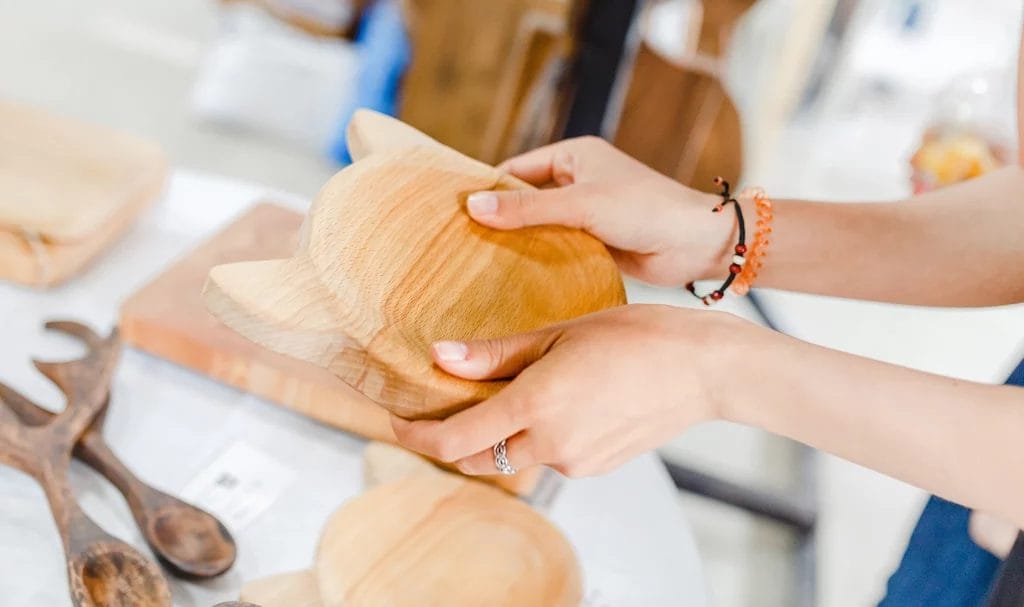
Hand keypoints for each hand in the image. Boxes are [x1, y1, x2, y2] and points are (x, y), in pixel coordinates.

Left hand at [391, 305, 742, 476]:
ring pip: (513, 458)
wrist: (704, 368)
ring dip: (496, 435)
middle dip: (450, 440)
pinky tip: (554, 401)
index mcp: (536, 405)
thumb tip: (440, 357)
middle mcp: (552, 444)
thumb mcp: (559, 333)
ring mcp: (575, 461)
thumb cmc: (637, 336)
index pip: (454, 441)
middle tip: (443, 405)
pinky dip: (535, 436)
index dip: (415, 437)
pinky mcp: (595, 466)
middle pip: (477, 459)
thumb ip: (496, 353)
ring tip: (505, 392)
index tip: (396, 422)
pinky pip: (548, 457)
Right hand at [466, 137, 732, 285]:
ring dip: (519, 243)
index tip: (454, 212)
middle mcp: (578, 181)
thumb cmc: (645, 209)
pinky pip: (557, 249)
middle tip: (459, 243)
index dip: (488, 188)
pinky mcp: (595, 243)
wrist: (695, 244)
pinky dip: (540, 260)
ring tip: (478, 264)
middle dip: (500, 219)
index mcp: (574, 156)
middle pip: (525, 199)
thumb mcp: (580, 204)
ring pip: (540, 227)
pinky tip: (514, 279)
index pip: (516, 168)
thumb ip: (526, 208)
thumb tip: (473, 206)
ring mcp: (586, 214)